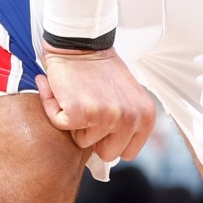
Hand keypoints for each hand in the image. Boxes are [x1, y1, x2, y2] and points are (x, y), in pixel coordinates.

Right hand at [37, 48, 156, 165]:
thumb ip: (127, 125)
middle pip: (107, 154)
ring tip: (79, 96)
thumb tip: (113, 158)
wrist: (80, 43)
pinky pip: (61, 126)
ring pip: (83, 142)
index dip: (110, 140)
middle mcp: (131, 119)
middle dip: (93, 136)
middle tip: (90, 107)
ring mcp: (106, 117)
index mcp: (146, 116)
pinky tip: (65, 92)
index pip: (128, 152)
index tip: (104, 120)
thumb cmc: (100, 70)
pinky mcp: (81, 113)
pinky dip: (56, 110)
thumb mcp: (128, 98)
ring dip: (75, 123)